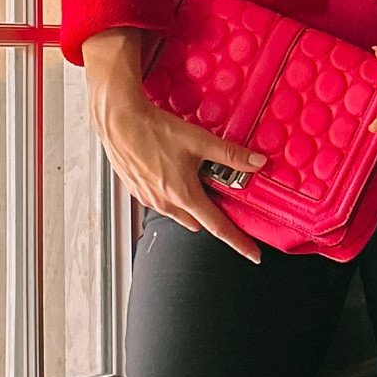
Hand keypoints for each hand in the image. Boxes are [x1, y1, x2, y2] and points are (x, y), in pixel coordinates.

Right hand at [80, 28, 265, 261]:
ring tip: (190, 174)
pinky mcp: (137, 192)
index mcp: (184, 194)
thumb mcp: (200, 141)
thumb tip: (256, 163)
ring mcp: (150, 199)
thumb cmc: (153, 130)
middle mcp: (166, 203)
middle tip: (217, 190)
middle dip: (211, 212)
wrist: (119, 122)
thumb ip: (232, 155)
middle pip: (199, 221)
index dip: (239, 242)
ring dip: (189, 202)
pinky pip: (161, 202)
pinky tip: (170, 171)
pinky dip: (171, 194)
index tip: (253, 254)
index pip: (219, 227)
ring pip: (179, 212)